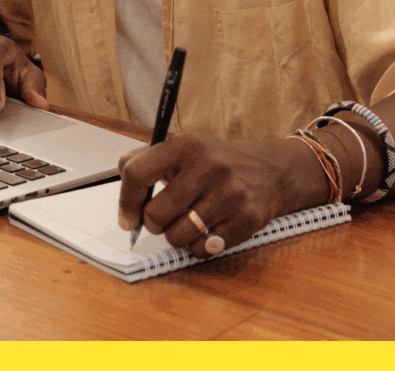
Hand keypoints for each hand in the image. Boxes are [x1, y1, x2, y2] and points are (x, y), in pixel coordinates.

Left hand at [116, 133, 330, 257]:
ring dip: (177, 236)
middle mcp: (208, 166)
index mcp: (186, 145)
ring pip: (178, 236)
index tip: (127, 219)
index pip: (136, 173)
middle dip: (154, 223)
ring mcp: (230, 193)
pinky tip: (208, 230)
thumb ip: (145, 161)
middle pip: (156, 214)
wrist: (270, 169)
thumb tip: (124, 197)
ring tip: (188, 222)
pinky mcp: (247, 218)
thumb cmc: (216, 161)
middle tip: (165, 217)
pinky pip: (204, 249)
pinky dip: (200, 247)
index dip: (126, 201)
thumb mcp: (182, 147)